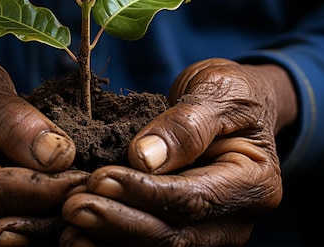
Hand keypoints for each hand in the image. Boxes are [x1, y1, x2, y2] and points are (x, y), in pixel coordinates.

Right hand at [0, 42, 87, 245]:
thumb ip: (10, 116)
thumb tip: (57, 156)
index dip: (38, 189)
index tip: (84, 180)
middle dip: (50, 212)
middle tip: (97, 196)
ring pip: (2, 233)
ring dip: (48, 221)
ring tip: (90, 201)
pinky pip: (6, 226)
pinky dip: (40, 217)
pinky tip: (70, 202)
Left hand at [61, 58, 297, 245]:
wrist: (233, 109)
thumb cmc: (228, 95)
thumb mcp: (217, 92)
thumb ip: (187, 124)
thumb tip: (144, 157)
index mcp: (253, 184)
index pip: (195, 199)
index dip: (145, 193)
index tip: (101, 179)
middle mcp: (235, 221)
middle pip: (175, 236)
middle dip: (119, 225)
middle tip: (74, 208)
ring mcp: (210, 233)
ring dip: (110, 242)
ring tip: (69, 229)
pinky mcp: (184, 232)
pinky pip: (147, 244)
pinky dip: (112, 242)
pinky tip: (78, 236)